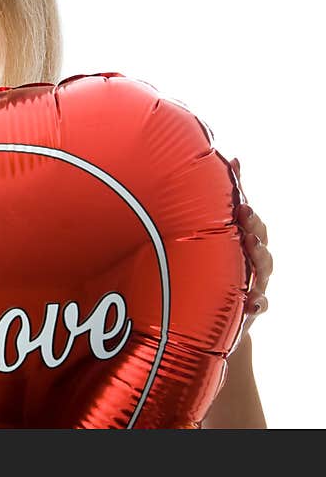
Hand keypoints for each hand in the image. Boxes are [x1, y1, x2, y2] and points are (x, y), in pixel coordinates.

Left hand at [230, 157, 272, 335]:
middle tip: (244, 213)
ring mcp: (254, 284)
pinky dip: (259, 303)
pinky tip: (253, 301)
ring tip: (252, 245)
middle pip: (260, 240)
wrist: (213, 317)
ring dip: (260, 256)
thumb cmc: (217, 270)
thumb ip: (225, 201)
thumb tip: (234, 159)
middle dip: (254, 226)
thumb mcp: (216, 235)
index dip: (248, 211)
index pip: (251, 223)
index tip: (240, 201)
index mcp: (241, 244)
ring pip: (264, 268)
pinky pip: (260, 305)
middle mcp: (251, 262)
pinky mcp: (250, 308)